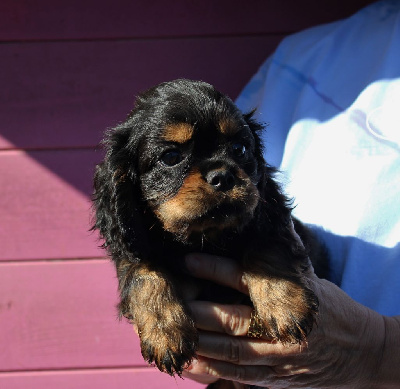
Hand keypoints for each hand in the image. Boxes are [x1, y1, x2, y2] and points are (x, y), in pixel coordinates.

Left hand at [182, 253, 398, 387]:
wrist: (363, 350)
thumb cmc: (330, 307)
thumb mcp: (309, 280)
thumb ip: (279, 265)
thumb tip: (262, 229)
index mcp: (289, 298)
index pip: (245, 280)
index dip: (214, 269)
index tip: (187, 261)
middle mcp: (283, 329)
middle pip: (233, 320)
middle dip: (199, 311)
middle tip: (172, 301)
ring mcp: (280, 358)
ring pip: (232, 353)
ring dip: (200, 344)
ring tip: (174, 333)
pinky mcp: (278, 378)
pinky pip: (240, 377)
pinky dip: (214, 372)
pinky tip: (192, 363)